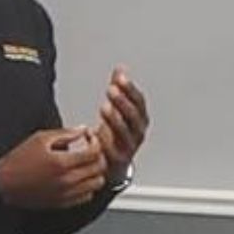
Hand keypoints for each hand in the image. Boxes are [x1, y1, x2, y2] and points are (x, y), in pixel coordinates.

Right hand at [0, 129, 107, 210]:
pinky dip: (87, 186)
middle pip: (99, 168)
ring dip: (94, 172)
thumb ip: (65, 133)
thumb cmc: (17, 161)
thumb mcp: (40, 139)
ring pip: (97, 183)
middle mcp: (66, 180)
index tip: (89, 138)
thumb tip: (83, 130)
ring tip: (85, 165)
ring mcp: (65, 194)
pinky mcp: (62, 203)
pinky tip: (78, 179)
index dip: (95, 141)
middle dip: (97, 155)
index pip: (94, 152)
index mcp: (62, 162)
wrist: (3, 184)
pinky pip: (87, 196)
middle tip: (89, 150)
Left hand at [95, 66, 147, 183]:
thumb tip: (120, 69)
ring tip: (104, 107)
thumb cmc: (117, 135)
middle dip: (123, 101)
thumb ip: (120, 90)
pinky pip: (112, 150)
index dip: (130, 90)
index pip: (139, 102)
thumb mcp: (120, 110)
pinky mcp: (118, 160)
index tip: (120, 78)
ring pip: (125, 132)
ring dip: (115, 119)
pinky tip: (92, 131)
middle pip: (134, 115)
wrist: (115, 165)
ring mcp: (130, 146)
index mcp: (141, 119)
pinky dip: (103, 141)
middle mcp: (138, 132)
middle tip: (111, 89)